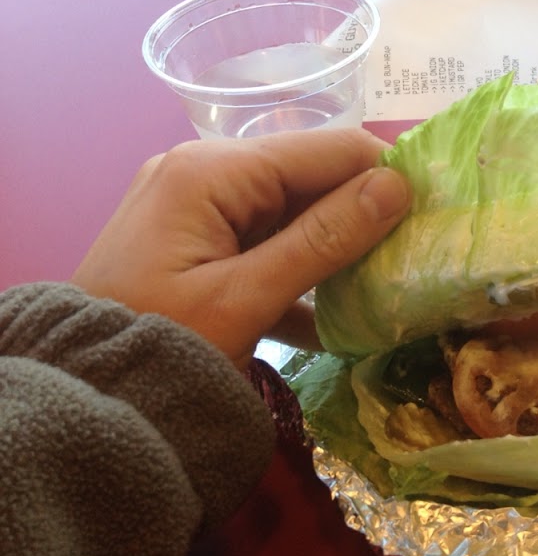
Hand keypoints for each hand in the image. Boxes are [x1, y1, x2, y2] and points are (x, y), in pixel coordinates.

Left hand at [72, 129, 410, 366]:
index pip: (327, 149)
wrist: (81, 406)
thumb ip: (324, 239)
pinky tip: (341, 314)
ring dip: (339, 250)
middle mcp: (204, 173)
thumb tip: (398, 186)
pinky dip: (303, 273)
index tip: (438, 213)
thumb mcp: (246, 298)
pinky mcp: (198, 246)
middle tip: (420, 257)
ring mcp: (198, 209)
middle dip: (367, 216)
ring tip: (391, 286)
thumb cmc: (160, 348)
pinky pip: (268, 245)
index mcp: (212, 171)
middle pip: (312, 179)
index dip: (387, 174)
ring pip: (295, 215)